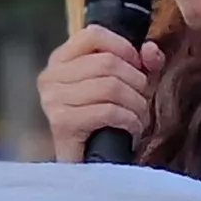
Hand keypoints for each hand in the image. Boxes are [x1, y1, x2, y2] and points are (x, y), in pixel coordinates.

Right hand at [39, 25, 160, 161]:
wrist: (89, 166)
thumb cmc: (106, 123)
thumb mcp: (127, 86)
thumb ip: (142, 63)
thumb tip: (150, 50)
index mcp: (61, 60)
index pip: (93, 34)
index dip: (124, 47)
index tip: (138, 66)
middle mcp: (50, 77)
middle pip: (108, 63)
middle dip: (136, 83)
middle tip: (142, 102)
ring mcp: (53, 100)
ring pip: (111, 86)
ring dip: (136, 105)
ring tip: (138, 118)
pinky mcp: (62, 123)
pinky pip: (108, 110)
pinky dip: (129, 120)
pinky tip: (131, 129)